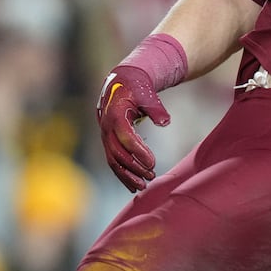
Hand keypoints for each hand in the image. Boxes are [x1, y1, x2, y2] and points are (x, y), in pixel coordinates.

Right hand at [96, 64, 170, 191]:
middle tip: (151, 176)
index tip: (153, 163)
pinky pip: (113, 161)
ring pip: (113, 161)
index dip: (138, 152)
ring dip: (127, 175)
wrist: (121, 83)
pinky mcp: (108, 141)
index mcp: (116, 115)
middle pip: (118, 153)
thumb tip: (165, 122)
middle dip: (134, 168)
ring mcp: (105, 136)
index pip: (125, 137)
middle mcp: (107, 127)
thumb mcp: (147, 94)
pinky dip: (122, 174)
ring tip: (143, 186)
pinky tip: (133, 185)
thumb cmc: (137, 88)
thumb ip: (156, 108)